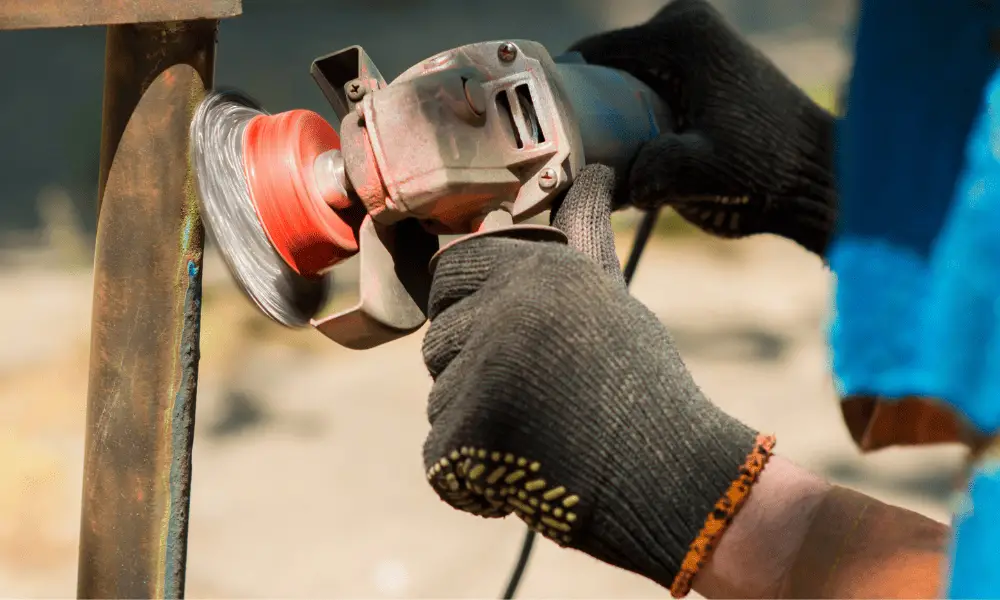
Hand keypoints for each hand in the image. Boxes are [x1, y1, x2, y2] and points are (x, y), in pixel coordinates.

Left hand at [420, 165, 775, 595]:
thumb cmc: (644, 387)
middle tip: (542, 398)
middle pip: (439, 342)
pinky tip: (533, 473)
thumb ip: (583, 236)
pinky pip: (441, 458)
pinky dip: (475, 480)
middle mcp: (505, 308)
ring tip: (547, 434)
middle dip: (474, 375)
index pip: (450, 271)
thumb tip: (595, 171)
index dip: (470, 311)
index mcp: (538, 269)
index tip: (512, 347)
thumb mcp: (611, 299)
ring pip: (439, 403)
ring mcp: (483, 370)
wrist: (678, 479)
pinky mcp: (468, 436)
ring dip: (480, 429)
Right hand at [569, 0, 836, 255]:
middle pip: (606, 68)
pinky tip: (637, 150)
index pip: (591, 56)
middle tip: (581, 159)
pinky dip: (634, 114)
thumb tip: (624, 183)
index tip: (549, 139)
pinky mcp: (703, 61)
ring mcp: (696, 39)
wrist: (815, 175)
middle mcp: (686, 22)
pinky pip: (647, 84)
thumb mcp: (703, 172)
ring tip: (610, 160)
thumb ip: (659, 171)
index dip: (563, 97)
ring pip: (625, 78)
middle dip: (588, 110)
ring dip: (610, 115)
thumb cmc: (765, 171)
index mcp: (680, 33)